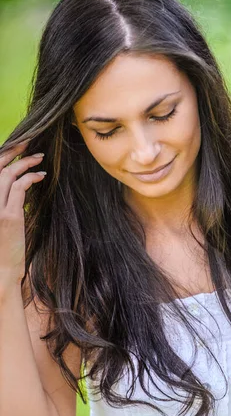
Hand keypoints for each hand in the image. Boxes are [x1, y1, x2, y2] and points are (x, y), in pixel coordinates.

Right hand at [0, 142, 46, 287]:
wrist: (0, 272)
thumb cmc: (1, 250)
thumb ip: (3, 203)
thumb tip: (16, 187)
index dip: (1, 157)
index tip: (16, 149)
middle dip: (12, 151)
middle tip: (29, 143)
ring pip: (7, 174)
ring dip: (25, 162)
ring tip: (39, 158)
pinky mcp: (8, 217)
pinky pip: (20, 188)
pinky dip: (30, 177)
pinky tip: (40, 176)